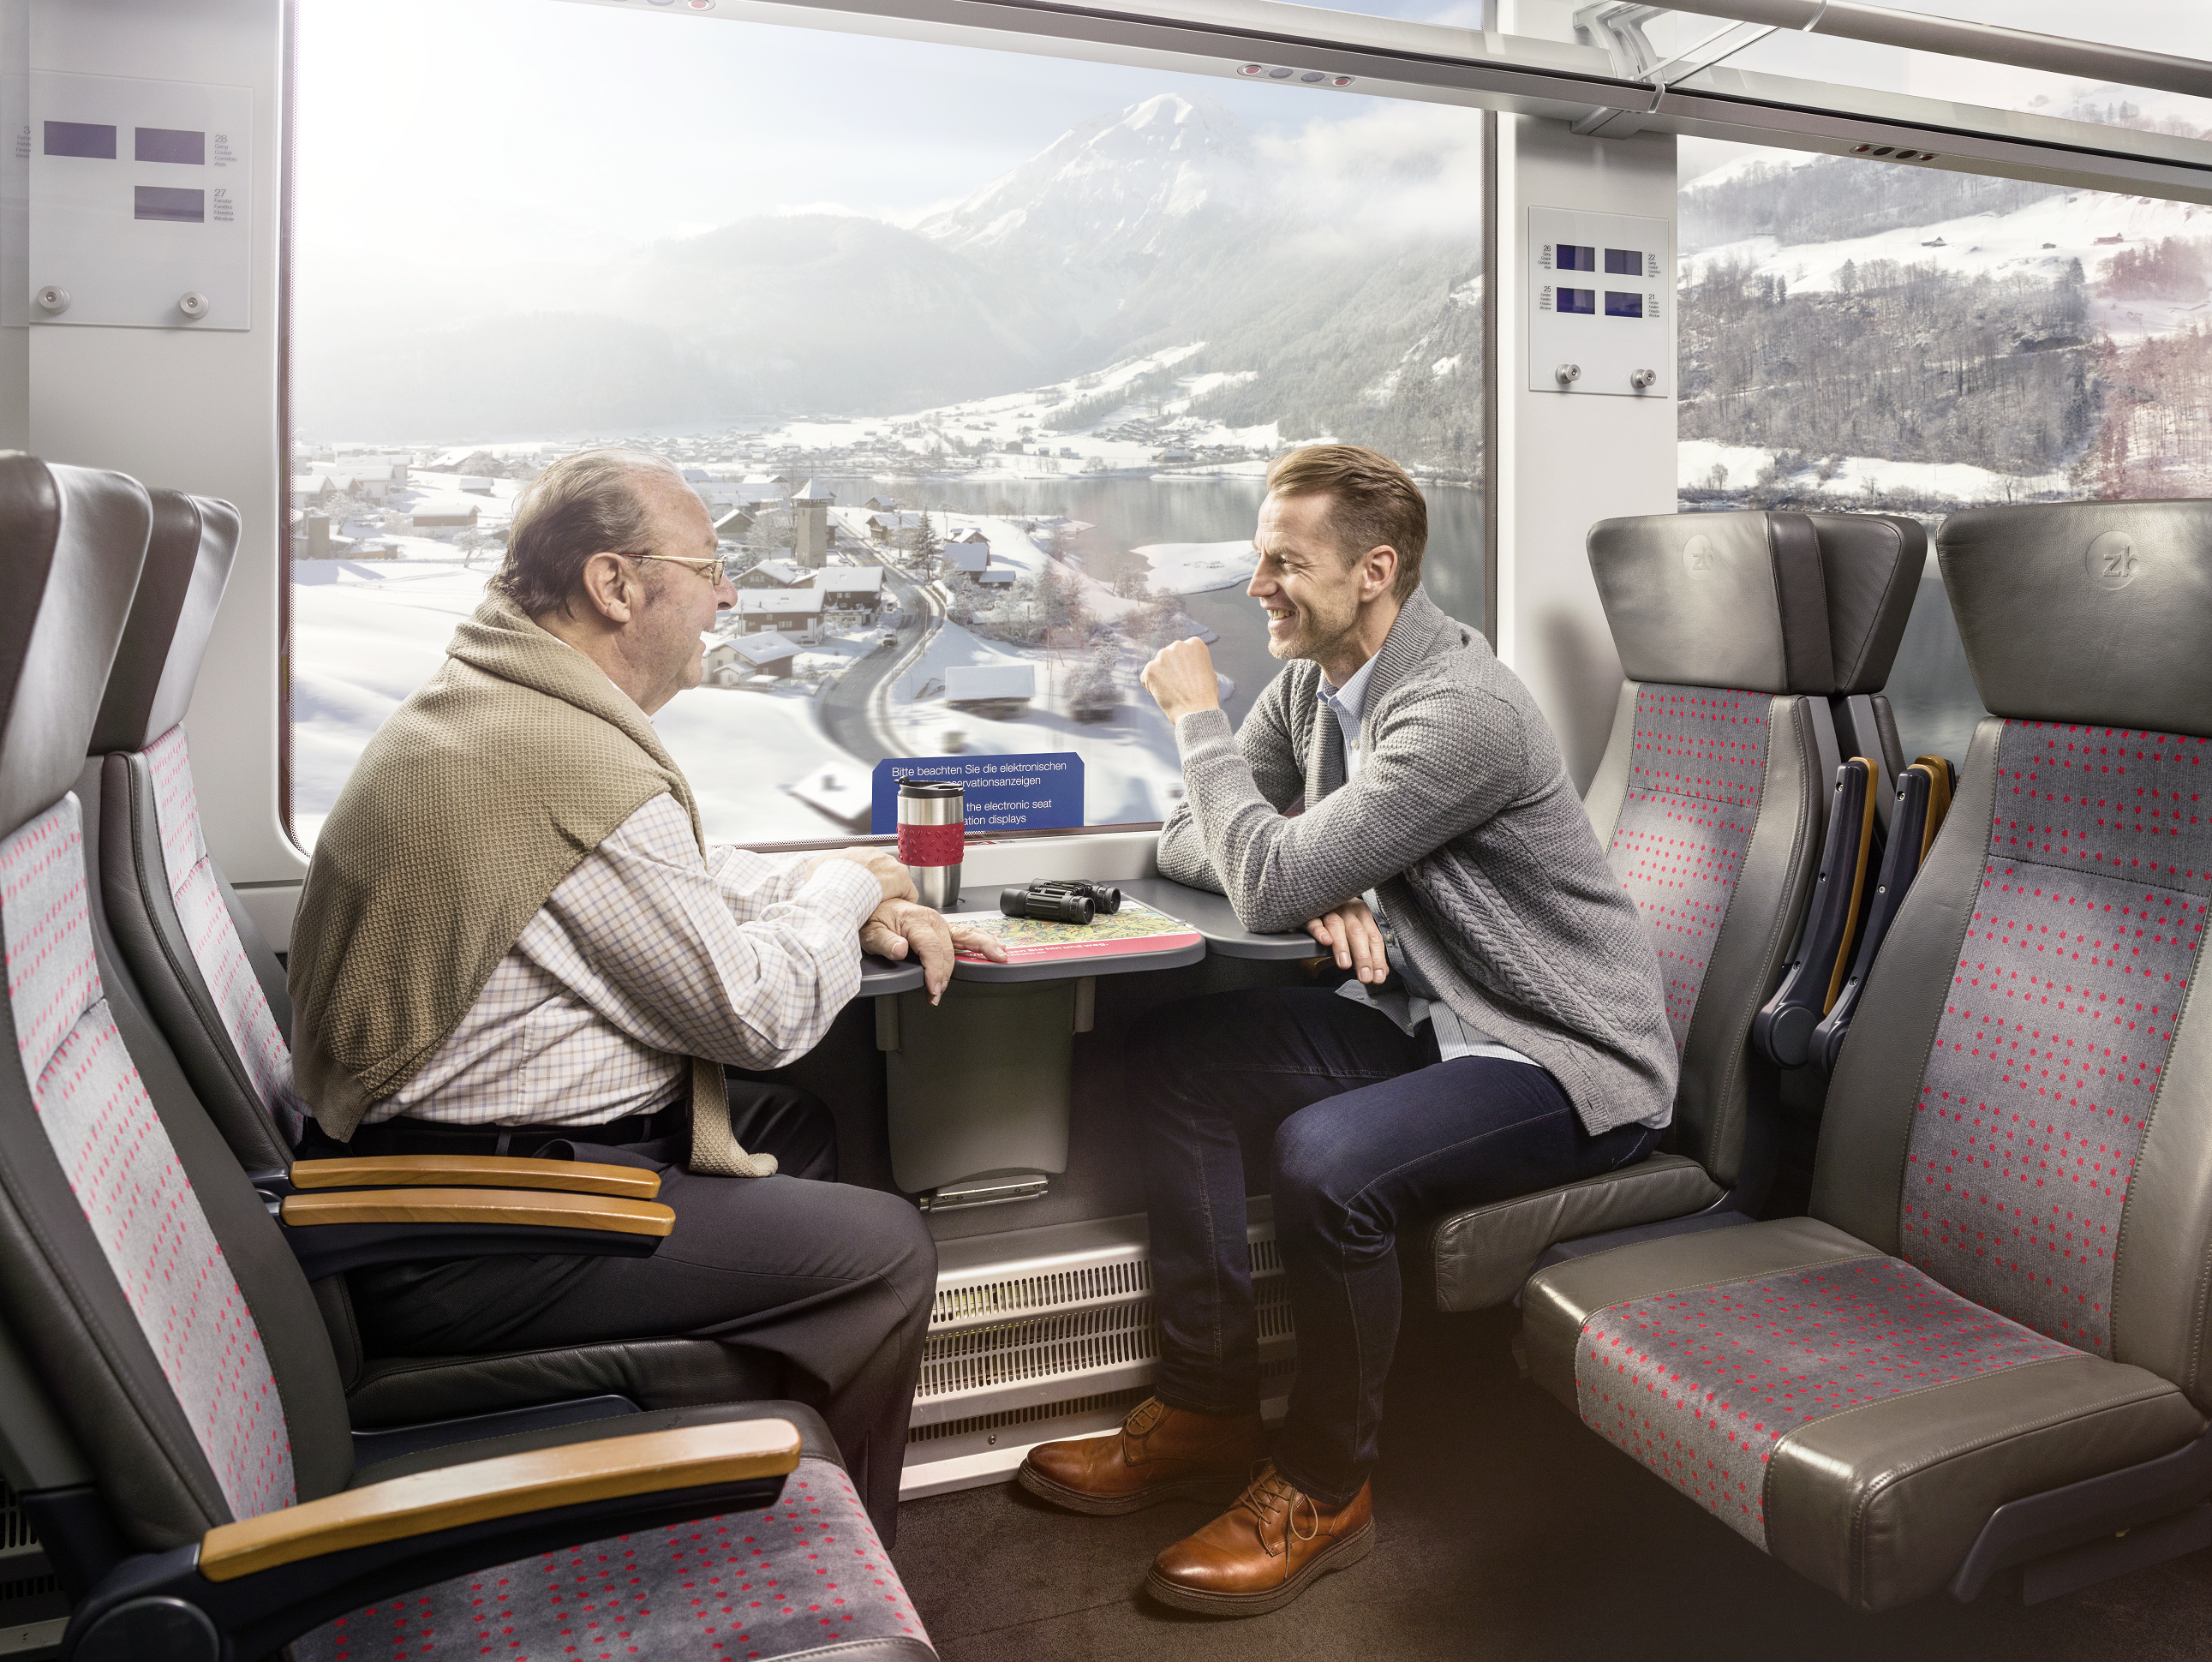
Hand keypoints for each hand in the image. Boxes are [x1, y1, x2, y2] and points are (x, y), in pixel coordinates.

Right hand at [809, 846, 914, 904]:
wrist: (840, 884)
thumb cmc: (826, 878)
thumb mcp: (816, 869)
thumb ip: (819, 871)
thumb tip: (815, 877)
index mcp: (858, 853)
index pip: (868, 867)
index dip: (867, 881)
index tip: (862, 891)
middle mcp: (875, 855)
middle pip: (883, 873)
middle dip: (879, 886)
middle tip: (871, 901)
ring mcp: (889, 865)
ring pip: (896, 882)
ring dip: (891, 893)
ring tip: (882, 908)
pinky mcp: (900, 877)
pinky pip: (908, 893)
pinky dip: (903, 901)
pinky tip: (894, 910)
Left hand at [861, 899, 1007, 1002]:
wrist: (874, 906)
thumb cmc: (873, 919)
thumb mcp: (871, 932)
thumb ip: (884, 942)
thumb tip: (899, 949)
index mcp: (916, 920)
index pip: (932, 949)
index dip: (934, 972)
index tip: (933, 990)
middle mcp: (932, 920)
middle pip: (947, 951)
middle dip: (945, 975)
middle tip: (936, 996)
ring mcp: (941, 923)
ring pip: (967, 938)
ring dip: (983, 950)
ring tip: (999, 958)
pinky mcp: (944, 928)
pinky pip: (967, 935)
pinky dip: (983, 941)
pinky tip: (996, 947)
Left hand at [1140, 637, 1221, 723]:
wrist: (1197, 711)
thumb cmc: (1205, 696)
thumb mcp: (1208, 672)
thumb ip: (1196, 663)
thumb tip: (1187, 664)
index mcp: (1195, 644)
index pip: (1183, 653)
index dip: (1185, 669)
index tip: (1190, 680)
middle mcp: (1178, 645)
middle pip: (1168, 658)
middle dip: (1171, 671)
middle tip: (1180, 688)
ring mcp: (1163, 655)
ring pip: (1157, 667)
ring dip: (1161, 678)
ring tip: (1173, 692)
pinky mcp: (1150, 668)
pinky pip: (1146, 677)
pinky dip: (1152, 687)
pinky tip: (1164, 695)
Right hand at [1306, 899, 1388, 984]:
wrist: (1315, 898)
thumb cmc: (1339, 917)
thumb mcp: (1355, 930)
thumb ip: (1368, 949)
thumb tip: (1381, 972)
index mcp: (1362, 915)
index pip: (1374, 938)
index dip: (1377, 958)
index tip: (1378, 977)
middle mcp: (1348, 910)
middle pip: (1358, 933)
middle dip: (1362, 957)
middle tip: (1364, 976)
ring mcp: (1329, 909)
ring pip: (1337, 925)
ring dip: (1342, 946)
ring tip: (1345, 964)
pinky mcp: (1310, 912)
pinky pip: (1315, 921)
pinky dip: (1320, 931)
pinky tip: (1325, 941)